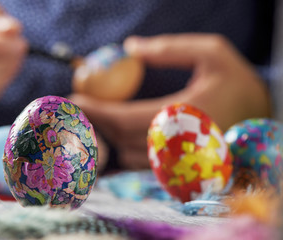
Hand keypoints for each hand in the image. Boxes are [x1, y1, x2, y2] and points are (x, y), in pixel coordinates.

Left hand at [70, 34, 270, 169]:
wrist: (261, 112)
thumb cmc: (237, 81)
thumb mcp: (212, 52)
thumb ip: (170, 49)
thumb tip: (130, 47)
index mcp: (185, 115)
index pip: (127, 118)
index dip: (97, 110)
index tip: (75, 99)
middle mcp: (178, 143)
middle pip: (122, 139)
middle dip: (93, 124)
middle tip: (71, 109)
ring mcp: (178, 158)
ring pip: (128, 156)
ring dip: (103, 139)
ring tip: (84, 121)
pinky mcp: (179, 164)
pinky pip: (140, 162)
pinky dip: (119, 149)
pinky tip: (108, 135)